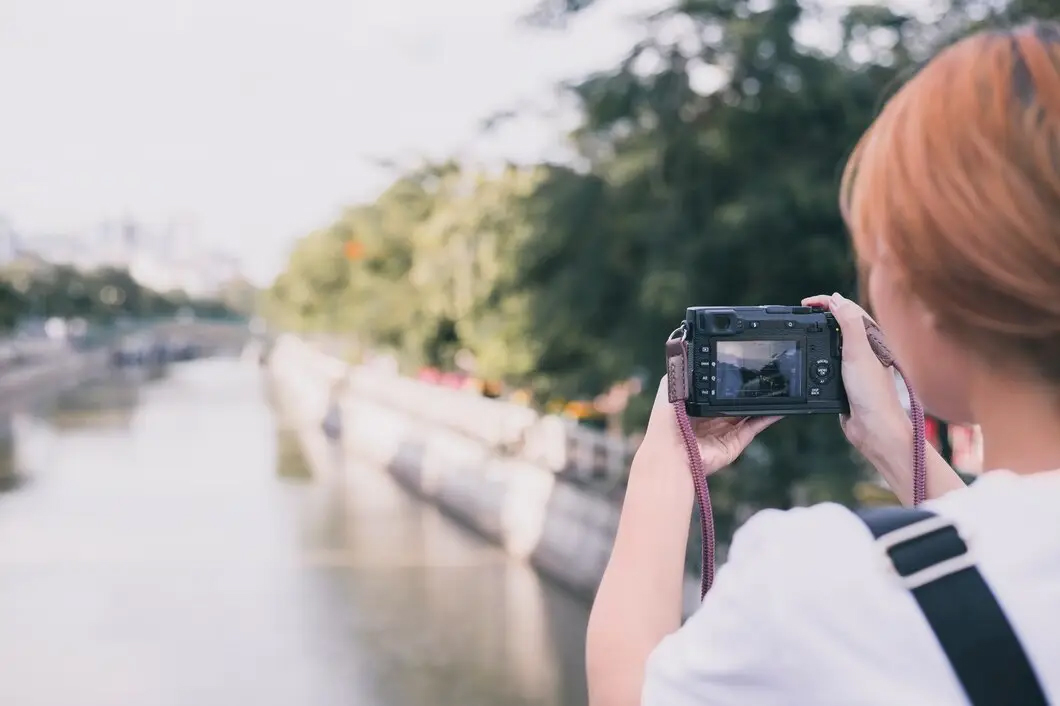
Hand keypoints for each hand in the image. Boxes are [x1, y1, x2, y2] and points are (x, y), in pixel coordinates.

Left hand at [640, 376, 779, 476]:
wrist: (673, 452)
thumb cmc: (667, 422)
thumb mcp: (670, 389)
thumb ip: (680, 372)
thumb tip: (684, 349)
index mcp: (696, 404)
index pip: (715, 388)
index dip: (727, 377)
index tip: (740, 363)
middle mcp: (711, 418)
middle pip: (733, 400)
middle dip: (745, 390)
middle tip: (760, 374)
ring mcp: (724, 431)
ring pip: (747, 413)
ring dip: (760, 402)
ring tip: (773, 387)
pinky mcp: (735, 442)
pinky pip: (754, 427)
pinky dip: (767, 417)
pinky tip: (778, 406)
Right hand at [802, 293, 910, 467]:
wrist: (873, 427)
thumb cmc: (872, 392)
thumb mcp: (858, 351)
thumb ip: (848, 323)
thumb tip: (837, 300)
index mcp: (871, 338)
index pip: (848, 309)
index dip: (826, 302)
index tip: (806, 304)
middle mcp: (865, 348)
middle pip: (842, 322)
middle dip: (822, 313)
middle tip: (803, 313)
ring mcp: (855, 364)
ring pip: (835, 341)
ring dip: (820, 331)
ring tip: (805, 329)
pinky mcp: (846, 379)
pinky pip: (830, 360)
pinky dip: (819, 353)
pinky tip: (811, 357)